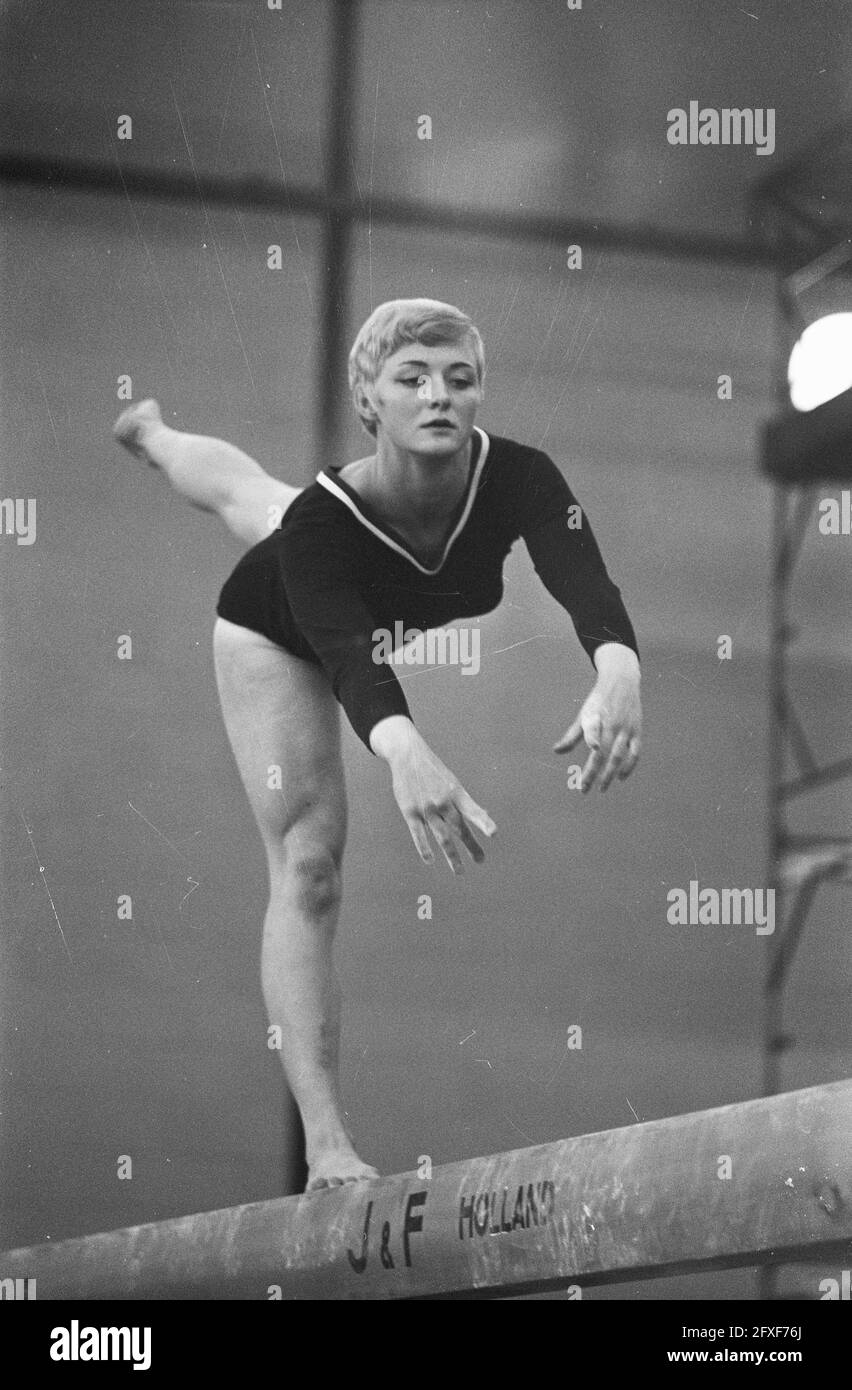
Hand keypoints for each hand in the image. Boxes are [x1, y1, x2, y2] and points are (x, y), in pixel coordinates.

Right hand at [383, 727, 496, 873]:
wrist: (408, 756)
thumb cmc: (434, 772)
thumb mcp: (452, 783)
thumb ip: (464, 803)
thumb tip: (483, 817)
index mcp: (456, 793)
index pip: (472, 810)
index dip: (483, 821)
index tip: (494, 833)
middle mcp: (443, 801)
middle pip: (459, 828)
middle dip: (471, 846)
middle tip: (481, 860)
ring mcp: (426, 808)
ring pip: (441, 836)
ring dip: (452, 855)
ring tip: (460, 871)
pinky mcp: (410, 811)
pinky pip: (418, 834)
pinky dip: (424, 848)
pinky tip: (430, 860)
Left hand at [553, 647, 641, 791]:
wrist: (622, 682)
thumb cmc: (599, 701)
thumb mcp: (584, 714)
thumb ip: (572, 735)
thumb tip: (556, 751)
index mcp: (595, 717)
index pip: (593, 729)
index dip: (593, 737)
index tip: (593, 748)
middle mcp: (611, 724)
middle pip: (603, 752)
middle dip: (593, 772)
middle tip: (583, 789)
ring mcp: (626, 729)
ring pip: (618, 756)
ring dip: (610, 774)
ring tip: (601, 788)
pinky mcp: (637, 732)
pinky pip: (635, 752)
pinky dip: (629, 766)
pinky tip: (620, 778)